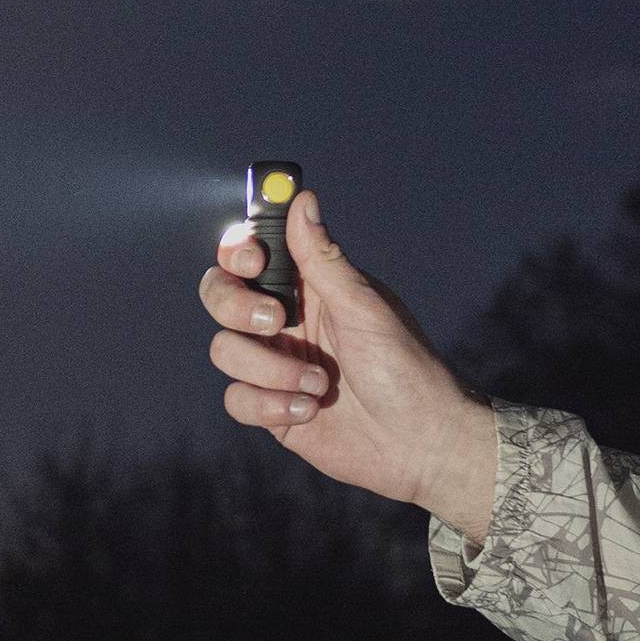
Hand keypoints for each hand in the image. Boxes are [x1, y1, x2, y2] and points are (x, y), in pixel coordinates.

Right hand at [198, 190, 496, 542]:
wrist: (420, 443)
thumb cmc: (406, 368)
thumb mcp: (364, 306)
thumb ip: (323, 258)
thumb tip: (302, 197)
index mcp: (309, 286)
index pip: (251, 252)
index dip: (238, 249)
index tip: (253, 260)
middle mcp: (285, 320)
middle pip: (219, 294)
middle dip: (236, 307)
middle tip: (277, 322)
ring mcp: (274, 364)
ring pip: (224, 350)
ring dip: (271, 369)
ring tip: (319, 384)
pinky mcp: (270, 408)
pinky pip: (236, 399)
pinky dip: (271, 406)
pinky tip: (310, 411)